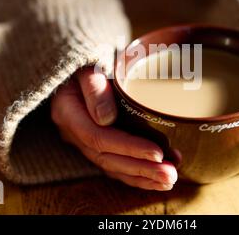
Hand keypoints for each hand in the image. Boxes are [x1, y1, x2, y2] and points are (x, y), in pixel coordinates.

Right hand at [51, 67, 177, 190]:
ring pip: (112, 166)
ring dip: (141, 176)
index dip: (129, 148)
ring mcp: (82, 140)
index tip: (157, 153)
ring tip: (169, 179)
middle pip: (107, 158)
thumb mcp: (88, 65)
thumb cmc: (88, 60)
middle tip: (170, 175)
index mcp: (68, 112)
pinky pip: (114, 164)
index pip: (99, 137)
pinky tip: (156, 179)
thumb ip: (94, 87)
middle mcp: (73, 132)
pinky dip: (136, 174)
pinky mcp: (95, 143)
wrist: (79, 63)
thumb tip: (107, 118)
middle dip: (140, 169)